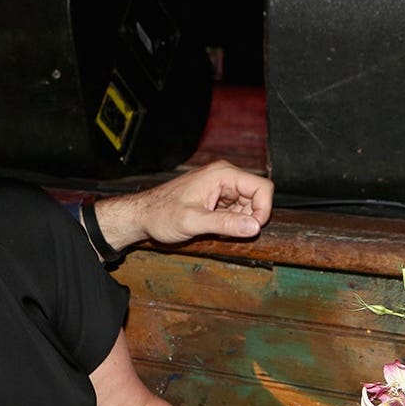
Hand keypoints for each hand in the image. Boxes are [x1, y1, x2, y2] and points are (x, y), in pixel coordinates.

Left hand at [92, 160, 273, 250]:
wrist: (141, 216)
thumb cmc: (160, 214)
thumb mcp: (192, 221)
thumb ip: (224, 223)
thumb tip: (254, 227)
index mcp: (221, 174)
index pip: (263, 188)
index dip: (263, 210)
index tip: (252, 228)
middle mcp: (223, 177)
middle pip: (257, 197)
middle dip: (248, 218)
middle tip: (227, 231)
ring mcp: (220, 187)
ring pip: (247, 206)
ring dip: (238, 221)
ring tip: (214, 229)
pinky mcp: (215, 198)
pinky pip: (235, 211)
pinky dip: (229, 222)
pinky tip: (211, 227)